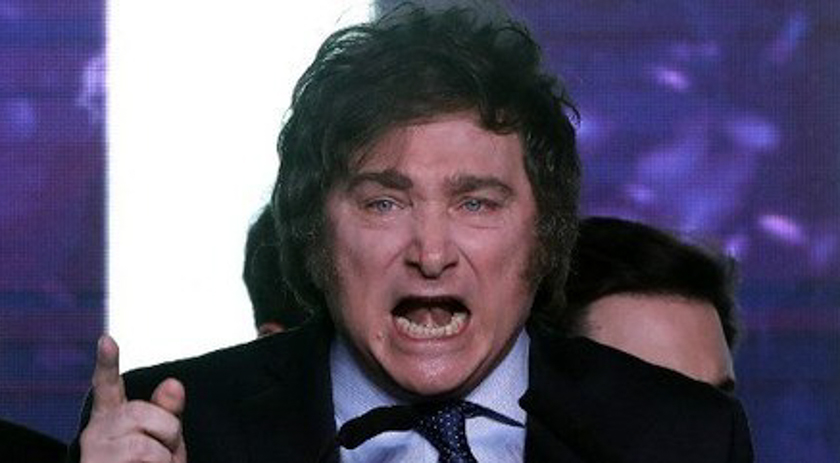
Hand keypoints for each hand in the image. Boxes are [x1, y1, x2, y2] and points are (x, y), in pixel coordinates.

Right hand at [80, 335, 187, 462]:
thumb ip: (167, 412)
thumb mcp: (163, 439)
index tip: (107, 340)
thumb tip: (174, 383)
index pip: (107, 385)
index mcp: (112, 416)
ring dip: (165, 460)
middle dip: (169, 433)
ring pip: (148, 446)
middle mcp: (97, 432)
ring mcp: (95, 453)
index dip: (107, 363)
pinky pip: (147, 462)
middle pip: (146, 414)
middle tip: (165, 452)